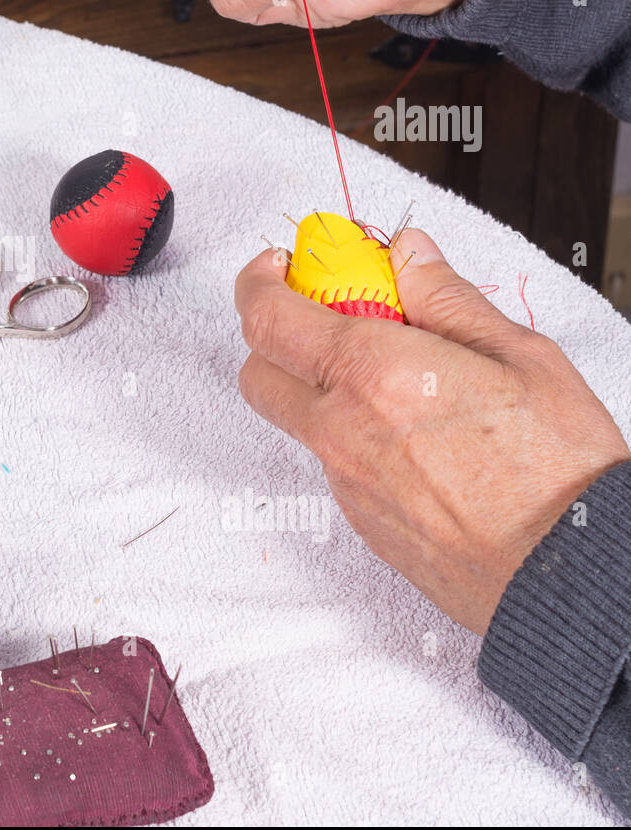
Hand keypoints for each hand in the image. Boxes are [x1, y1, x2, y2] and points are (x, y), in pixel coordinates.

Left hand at [234, 228, 629, 634]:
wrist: (571, 575)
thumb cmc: (558, 471)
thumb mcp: (519, 355)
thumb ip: (447, 298)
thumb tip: (408, 255)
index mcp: (373, 372)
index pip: (267, 316)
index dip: (260, 281)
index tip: (280, 266)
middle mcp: (342, 428)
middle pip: (258, 370)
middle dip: (275, 333)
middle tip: (327, 314)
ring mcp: (345, 481)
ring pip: (295, 418)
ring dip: (317, 385)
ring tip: (392, 375)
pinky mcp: (360, 521)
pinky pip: (331, 462)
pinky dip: (349, 433)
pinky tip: (412, 432)